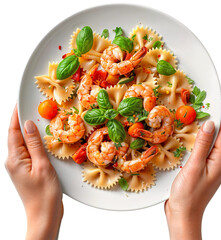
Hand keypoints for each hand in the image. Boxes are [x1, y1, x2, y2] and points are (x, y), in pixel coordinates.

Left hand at [5, 105, 62, 239]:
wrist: (44, 215)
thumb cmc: (44, 194)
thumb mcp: (42, 166)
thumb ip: (35, 144)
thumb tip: (28, 125)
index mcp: (15, 159)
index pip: (13, 131)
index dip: (16, 116)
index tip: (20, 102)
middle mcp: (14, 161)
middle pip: (16, 136)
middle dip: (23, 120)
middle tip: (32, 108)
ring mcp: (21, 166)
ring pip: (24, 143)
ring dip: (30, 131)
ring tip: (39, 119)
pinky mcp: (28, 169)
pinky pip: (29, 151)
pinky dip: (35, 142)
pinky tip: (42, 138)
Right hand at [165, 97, 220, 239]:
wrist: (183, 214)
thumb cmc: (188, 195)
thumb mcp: (194, 168)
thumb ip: (202, 145)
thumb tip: (210, 124)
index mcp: (220, 160)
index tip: (219, 97)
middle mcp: (219, 161)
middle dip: (217, 117)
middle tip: (207, 102)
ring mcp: (211, 164)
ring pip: (212, 140)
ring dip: (208, 126)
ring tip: (200, 113)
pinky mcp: (202, 167)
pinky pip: (204, 147)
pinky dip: (200, 137)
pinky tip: (191, 134)